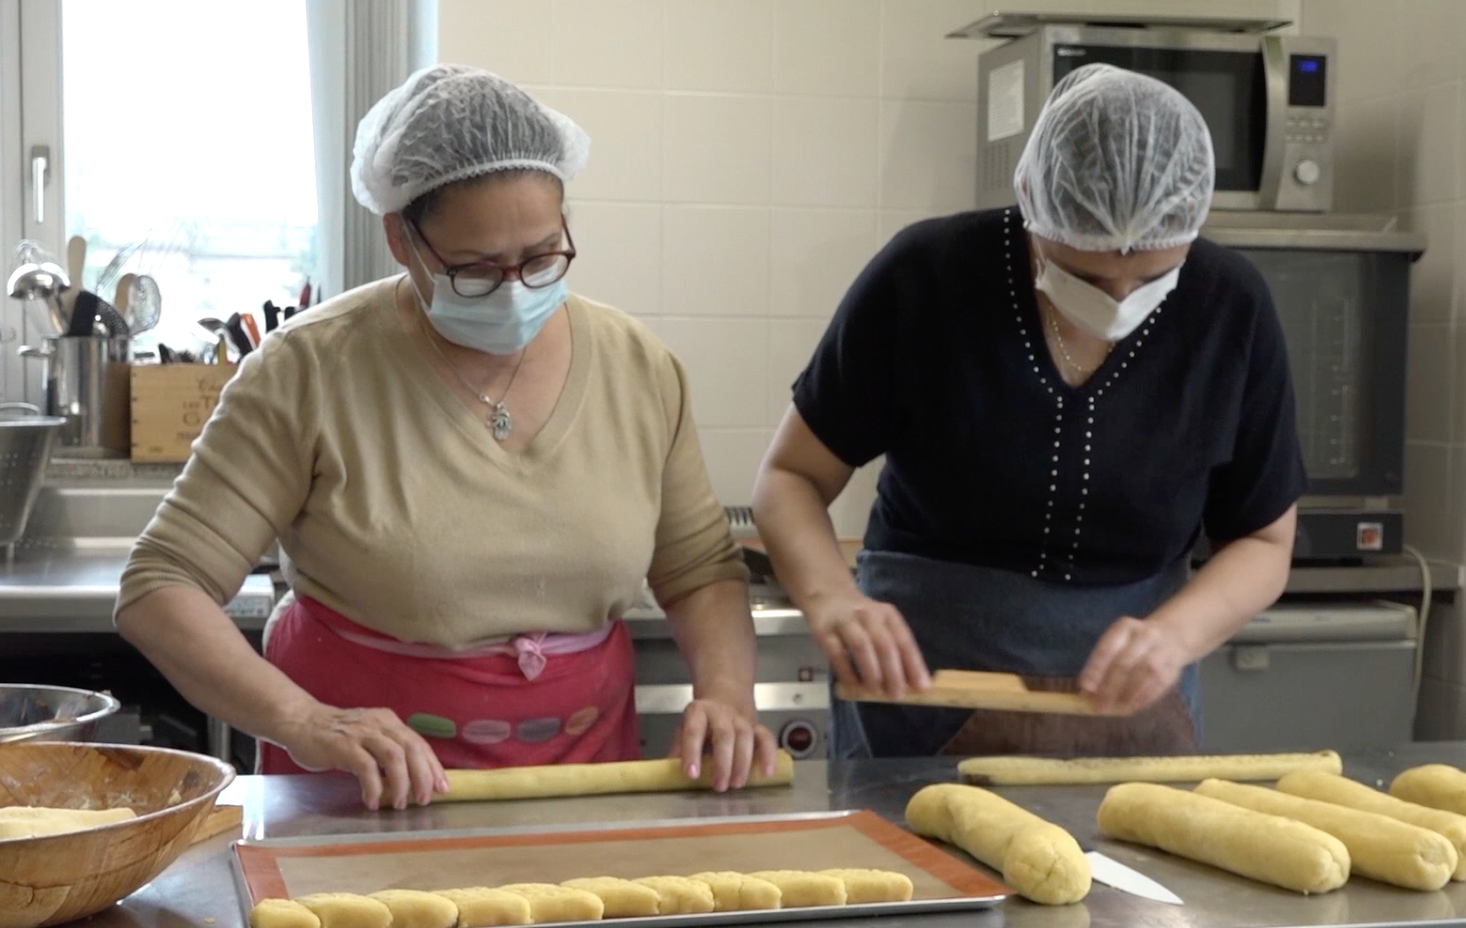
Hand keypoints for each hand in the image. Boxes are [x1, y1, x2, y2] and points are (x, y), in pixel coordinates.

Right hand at [279, 703, 448, 810]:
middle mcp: (379, 724)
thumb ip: (387, 752)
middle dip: (423, 776)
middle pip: (412, 748)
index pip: (419, 743)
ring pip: (393, 756)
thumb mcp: (368, 738)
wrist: (299, 722)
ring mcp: (361, 733)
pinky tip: (372, 801)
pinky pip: (366, 767)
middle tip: (424, 799)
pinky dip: (373, 786)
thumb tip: (411, 779)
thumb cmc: (335, 736)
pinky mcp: (342, 745)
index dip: (433, 766)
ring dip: (401, 782)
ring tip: (400, 804)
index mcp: (389, 722)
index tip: (443, 787)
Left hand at [669, 696, 778, 792]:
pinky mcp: (756, 726)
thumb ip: (677, 751)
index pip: (693, 731)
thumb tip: (665, 775)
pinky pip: (766, 738)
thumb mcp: (684, 730)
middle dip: (723, 762)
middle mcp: (720, 713)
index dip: (692, 752)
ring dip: (743, 762)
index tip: (692, 774)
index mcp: (697, 712)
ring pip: (745, 736)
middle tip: (720, 786)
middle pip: (724, 735)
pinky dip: (768, 755)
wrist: (725, 695)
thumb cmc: (701, 721)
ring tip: (737, 784)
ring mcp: (740, 718)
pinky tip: (767, 773)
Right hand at [804, 591, 930, 698]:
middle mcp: (869, 615)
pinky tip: (853, 686)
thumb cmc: (861, 617)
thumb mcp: (880, 624)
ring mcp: (846, 621)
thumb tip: (910, 682)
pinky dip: (846, 671)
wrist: (827, 594)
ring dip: (871, 671)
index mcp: (888, 615)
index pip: (904, 641)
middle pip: (884, 644)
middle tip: (897, 695)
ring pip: (862, 646)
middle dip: (893, 672)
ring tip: (876, 691)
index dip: (914, 665)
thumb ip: (893, 648)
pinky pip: (837, 653)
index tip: (922, 687)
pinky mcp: (825, 630)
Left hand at [1078, 616, 1188, 714]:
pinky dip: (1144, 697)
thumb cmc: (1134, 644)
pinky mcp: (1175, 666)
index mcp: (1125, 627)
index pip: (1107, 648)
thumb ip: (1100, 665)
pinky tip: (1133, 706)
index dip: (1096, 669)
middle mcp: (1146, 635)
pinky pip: (1160, 683)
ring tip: (1116, 707)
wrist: (1173, 635)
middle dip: (1110, 687)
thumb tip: (1086, 692)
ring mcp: (1163, 649)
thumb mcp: (1117, 645)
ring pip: (1145, 672)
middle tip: (1099, 705)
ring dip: (1129, 693)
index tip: (1086, 688)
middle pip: (1125, 662)